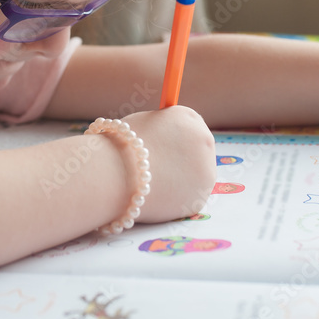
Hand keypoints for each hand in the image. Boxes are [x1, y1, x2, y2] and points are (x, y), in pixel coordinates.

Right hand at [121, 106, 215, 223]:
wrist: (112, 175)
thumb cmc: (120, 147)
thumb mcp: (143, 123)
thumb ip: (163, 128)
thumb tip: (167, 135)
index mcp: (189, 118)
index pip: (191, 124)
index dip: (176, 137)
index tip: (165, 147)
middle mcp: (204, 141)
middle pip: (199, 149)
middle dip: (183, 158)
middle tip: (160, 168)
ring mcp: (205, 171)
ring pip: (195, 176)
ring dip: (180, 180)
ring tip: (153, 183)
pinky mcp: (198, 198)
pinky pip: (187, 198)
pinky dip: (175, 200)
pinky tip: (156, 197)